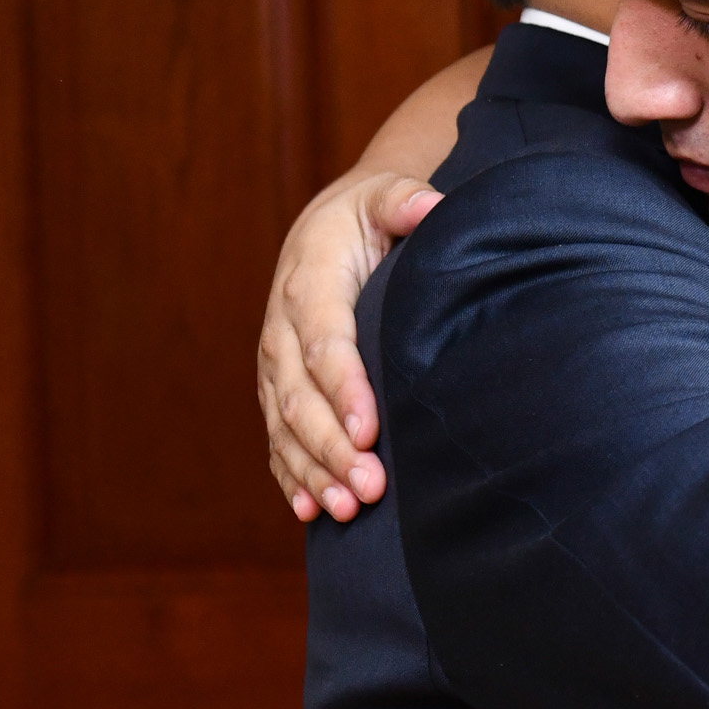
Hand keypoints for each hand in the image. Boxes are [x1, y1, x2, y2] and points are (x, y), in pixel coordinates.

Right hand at [259, 172, 438, 522]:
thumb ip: (406, 200)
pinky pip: (278, 441)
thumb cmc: (366, 216)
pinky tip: (312, 513)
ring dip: (314, 472)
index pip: (325, 343)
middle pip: (299, 398)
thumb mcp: (386, 195)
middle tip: (372, 487)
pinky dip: (292, 478)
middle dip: (333, 447)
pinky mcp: (277, 392)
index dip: (344, 388)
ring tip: (348, 510)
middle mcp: (282, 331)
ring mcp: (275, 367)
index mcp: (308, 284)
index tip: (369, 428)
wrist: (322, 228)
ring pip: (285, 428)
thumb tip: (433, 205)